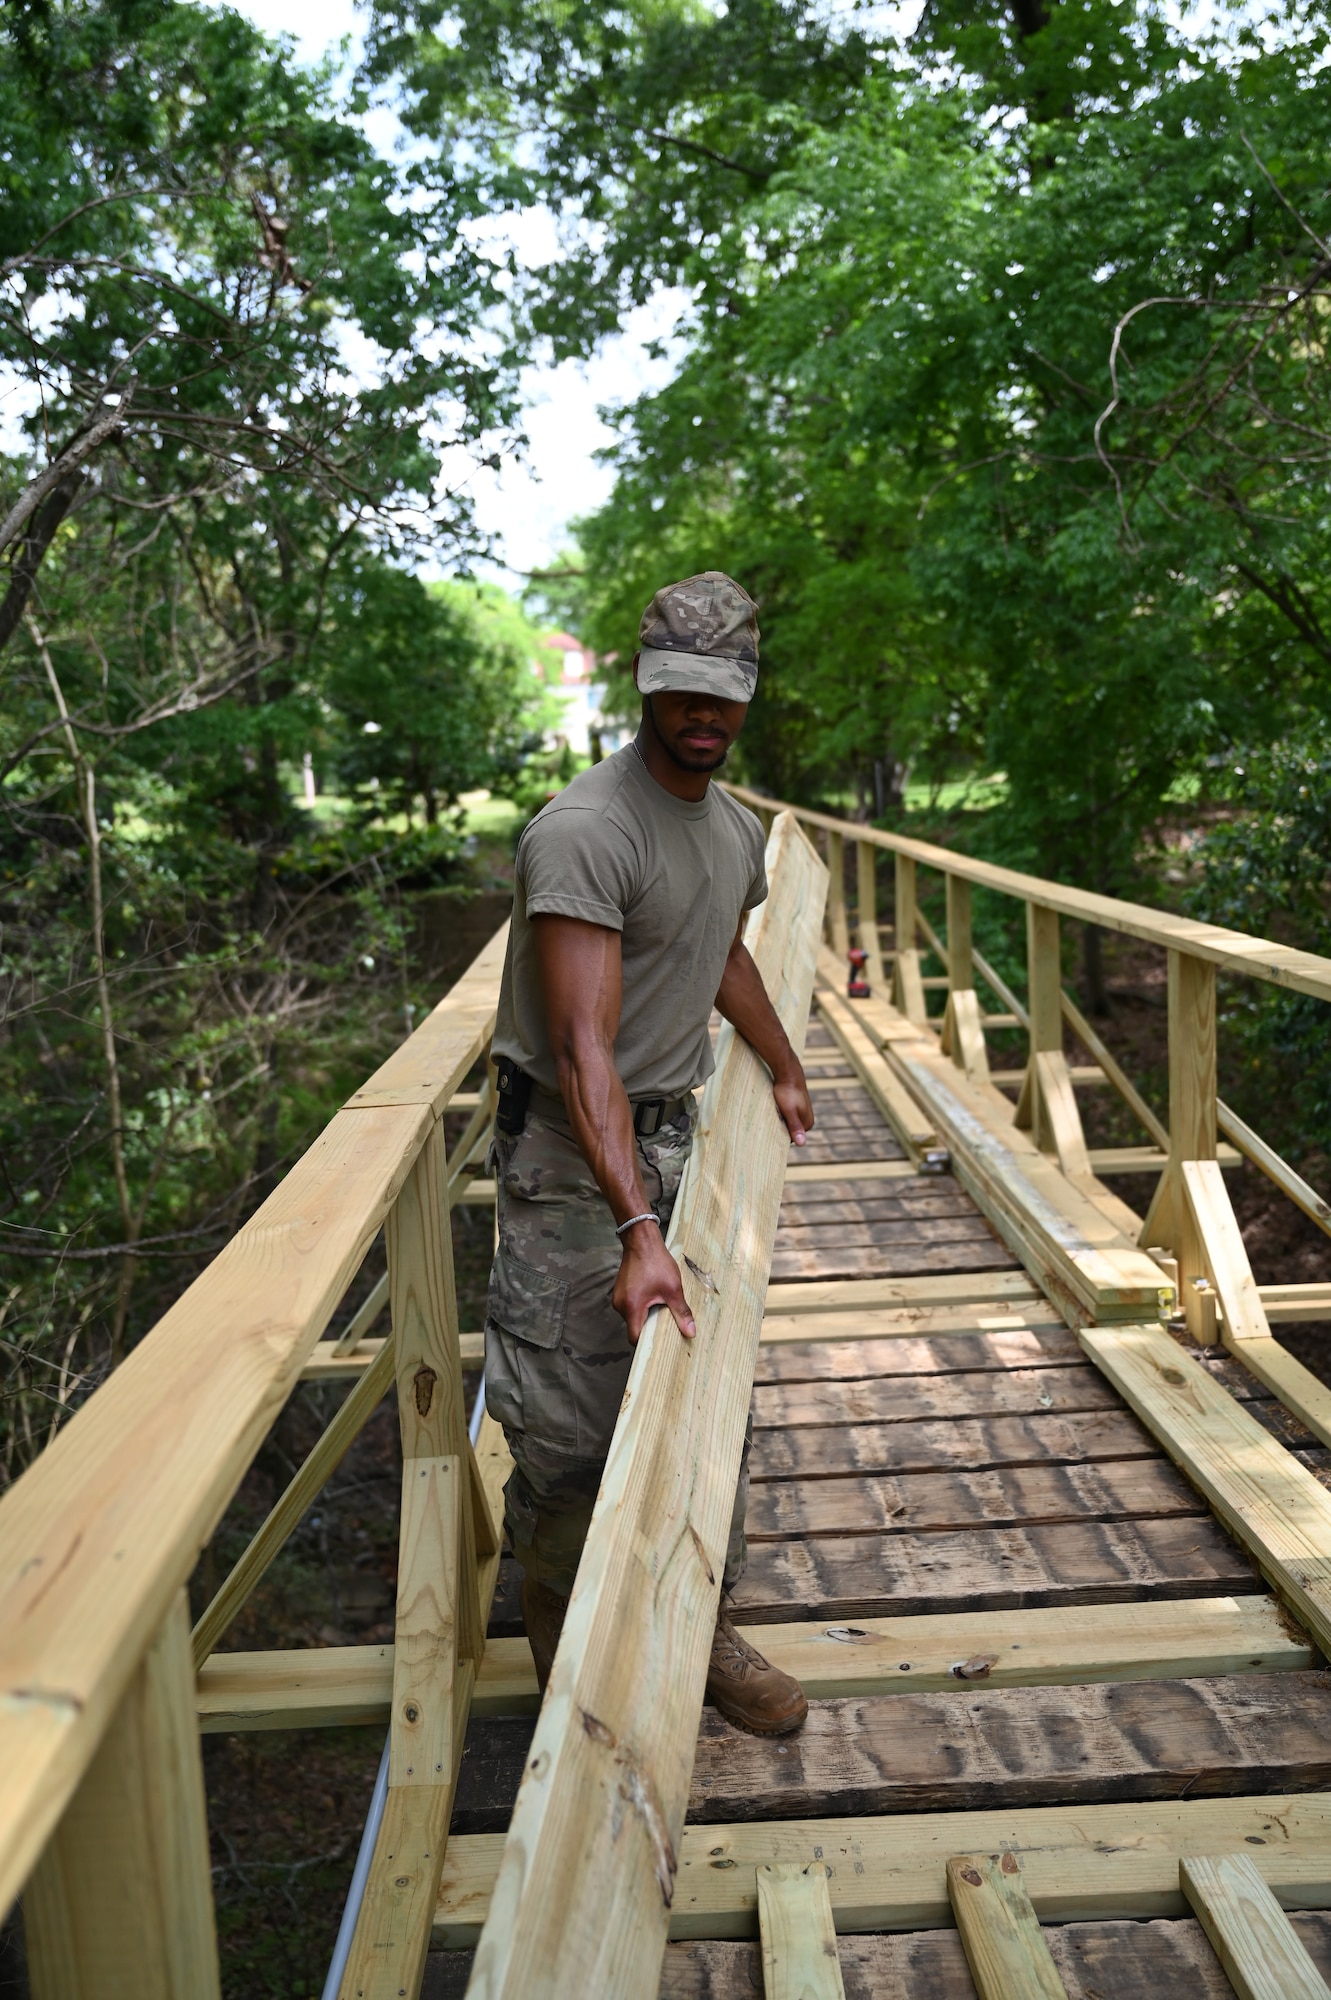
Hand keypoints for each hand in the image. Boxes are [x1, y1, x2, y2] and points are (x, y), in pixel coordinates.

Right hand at [613, 1221, 696, 1343]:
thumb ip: (682, 1312)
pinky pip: (630, 1305)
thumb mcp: (673, 1289)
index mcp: (631, 1308)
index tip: (659, 1342)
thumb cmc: (655, 1262)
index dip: (647, 1342)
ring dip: (645, 1314)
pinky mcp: (620, 1290)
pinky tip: (652, 1296)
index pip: (634, 1338)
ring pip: (632, 1316)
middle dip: (649, 1327)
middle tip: (665, 1321)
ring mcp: (618, 1297)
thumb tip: (690, 1332)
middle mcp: (620, 1305)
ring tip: (660, 1305)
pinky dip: (641, 1305)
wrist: (641, 1240)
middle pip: (634, 1327)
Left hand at [773, 1064, 814, 1146]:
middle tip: (774, 1114)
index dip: (780, 1132)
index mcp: (808, 1124)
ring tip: (776, 1108)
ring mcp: (803, 1112)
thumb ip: (795, 1127)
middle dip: (780, 1125)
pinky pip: (786, 1114)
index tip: (774, 1123)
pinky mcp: (797, 1105)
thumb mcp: (789, 1112)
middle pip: (789, 1130)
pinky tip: (777, 1104)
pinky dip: (781, 1111)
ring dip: (779, 1117)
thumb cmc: (787, 1092)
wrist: (788, 1072)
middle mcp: (807, 1119)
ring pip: (787, 1121)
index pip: (790, 1138)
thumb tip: (802, 1144)